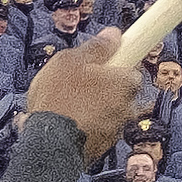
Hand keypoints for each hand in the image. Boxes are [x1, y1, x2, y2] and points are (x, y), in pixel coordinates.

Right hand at [23, 30, 142, 155]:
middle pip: (121, 90)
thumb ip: (97, 47)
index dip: (115, 64)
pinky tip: (67, 121)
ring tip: (67, 104)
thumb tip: (114, 35)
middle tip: (78, 82)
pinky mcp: (105, 147)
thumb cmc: (59, 100)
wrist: (49, 146)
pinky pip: (99, 129)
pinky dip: (89, 124)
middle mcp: (129, 106)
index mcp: (126, 81)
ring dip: (95, 107)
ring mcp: (118, 129)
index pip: (132, 67)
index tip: (103, 63)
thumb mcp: (70, 60)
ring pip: (110, 110)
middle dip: (103, 86)